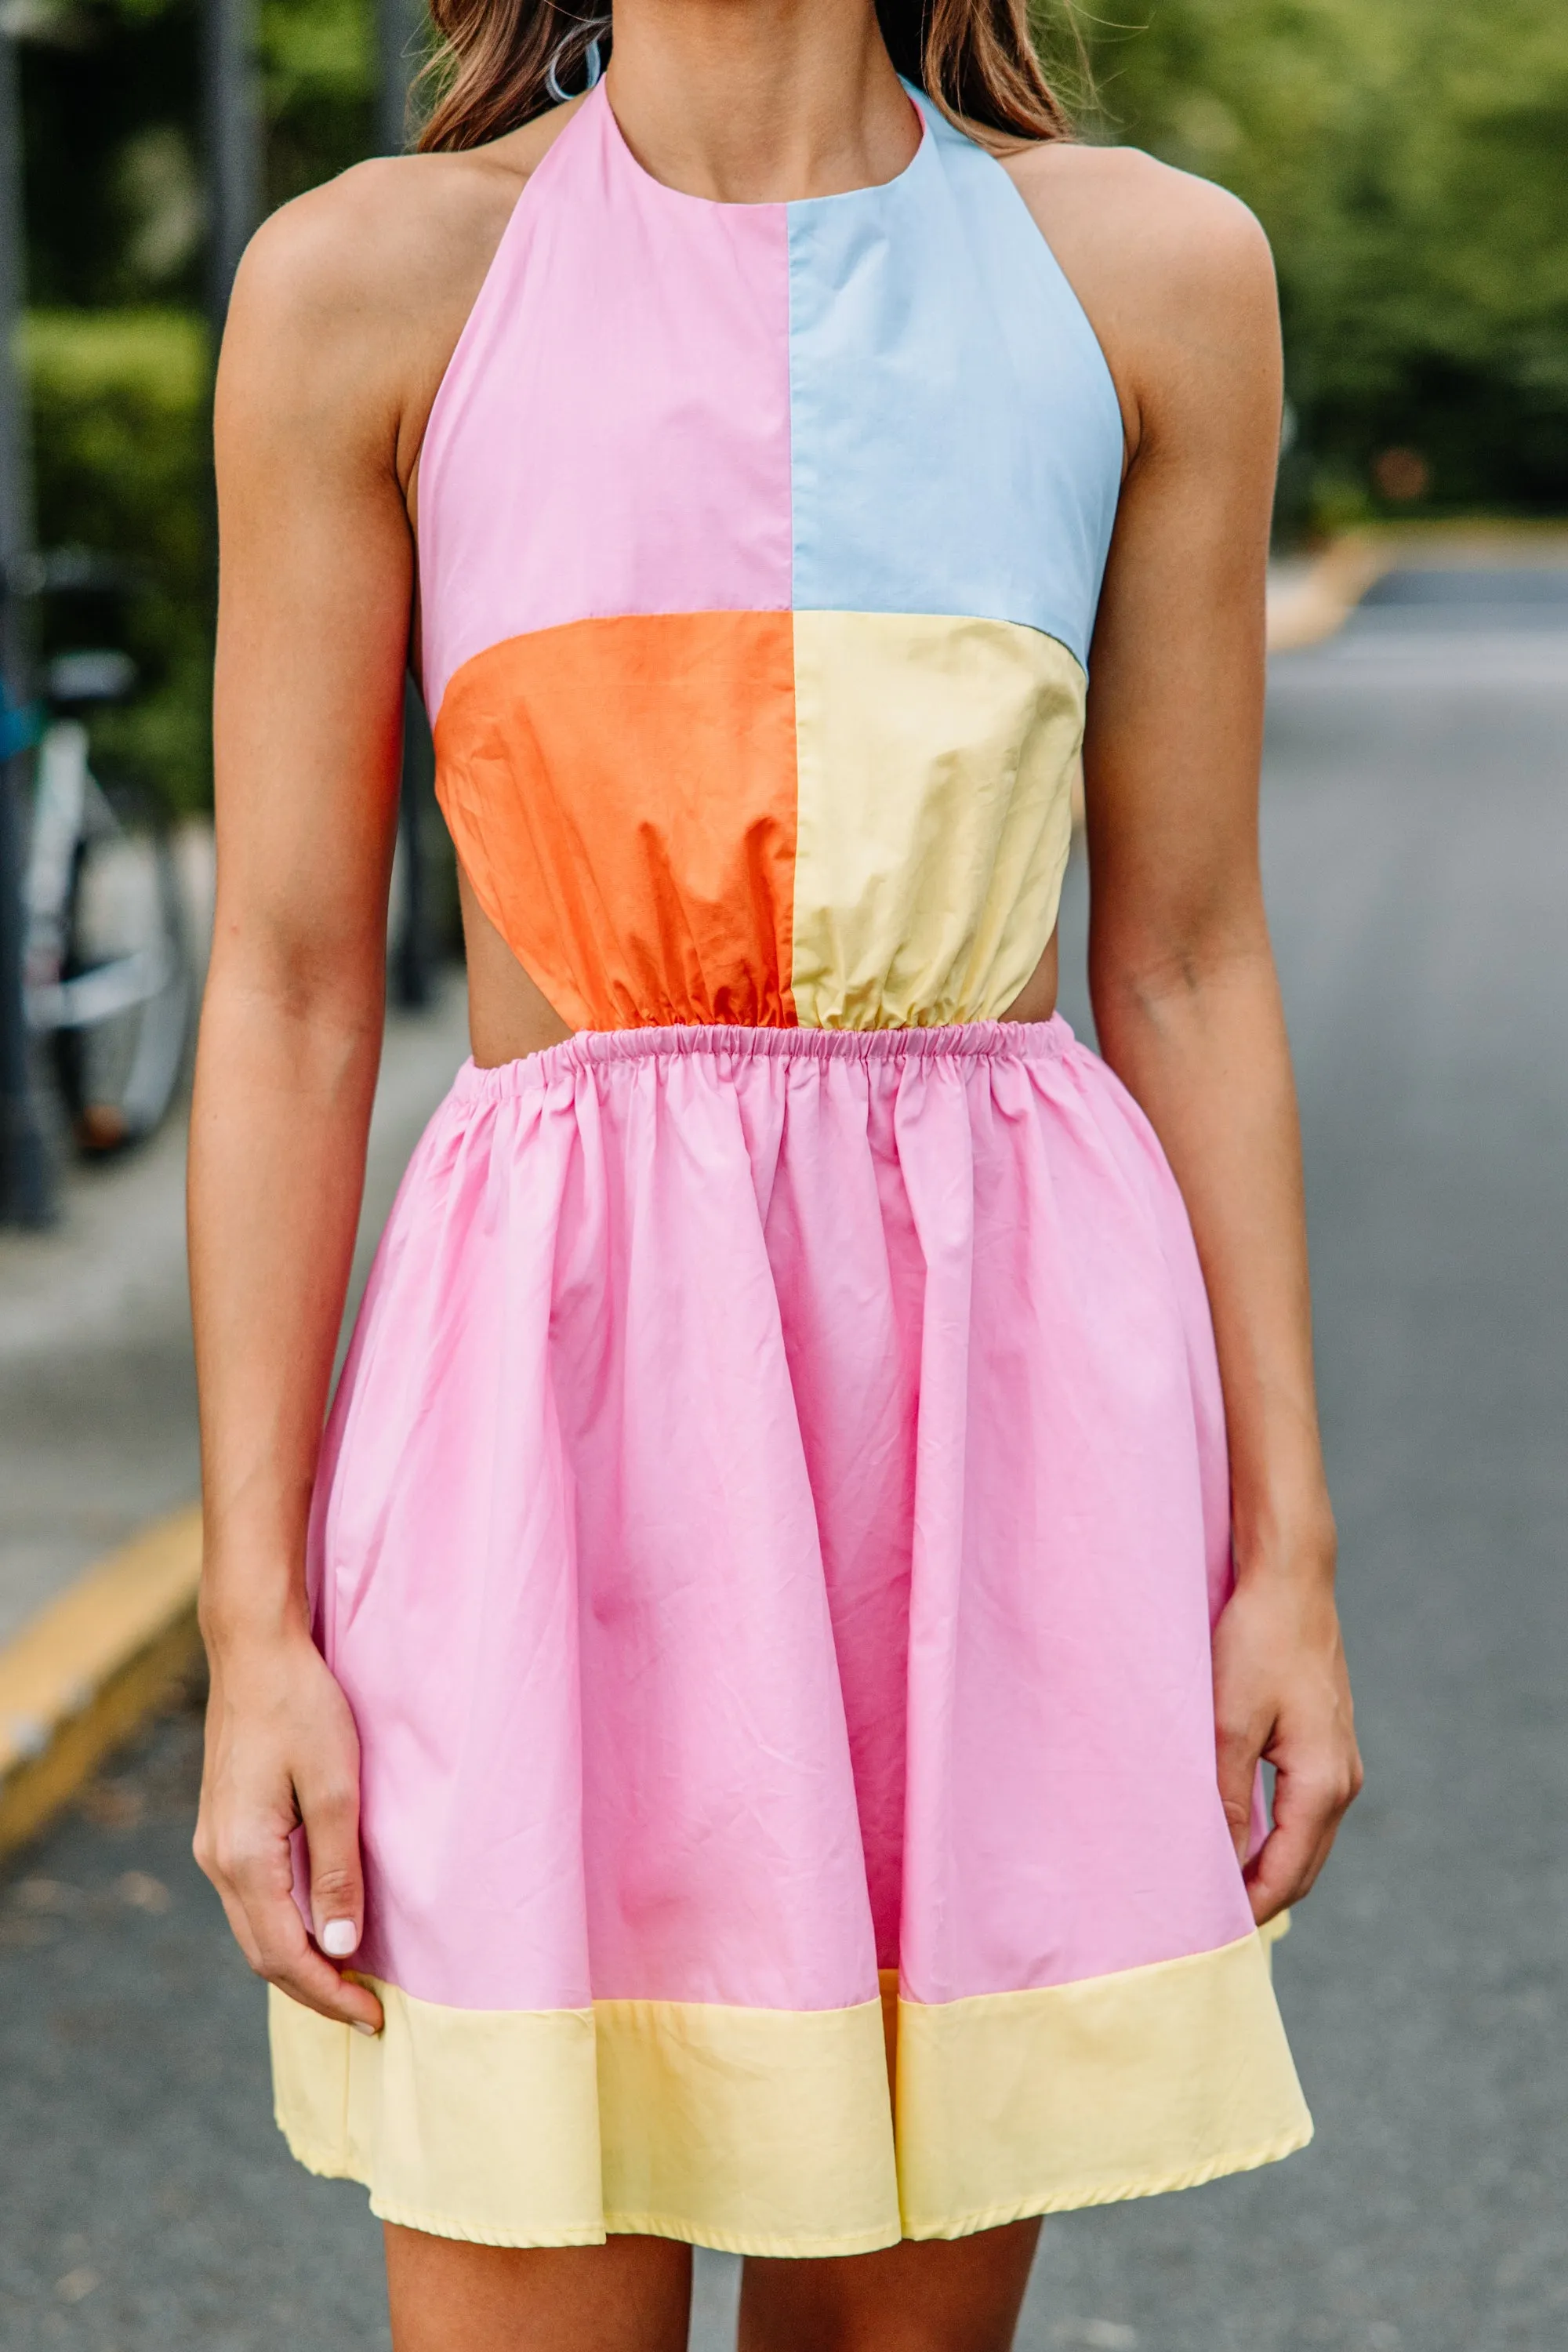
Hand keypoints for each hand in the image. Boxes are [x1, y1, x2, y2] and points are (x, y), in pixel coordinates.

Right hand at [194, 1617, 384, 2033]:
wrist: (254, 1651)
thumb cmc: (301, 1708)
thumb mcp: (335, 1788)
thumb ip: (338, 1869)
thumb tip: (342, 1945)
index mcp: (243, 1856)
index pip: (284, 1955)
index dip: (329, 1993)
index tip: (372, 2016)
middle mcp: (217, 1860)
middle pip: (262, 1954)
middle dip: (314, 1989)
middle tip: (367, 2010)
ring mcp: (214, 1844)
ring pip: (254, 1929)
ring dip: (298, 1962)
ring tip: (349, 1979)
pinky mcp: (223, 1827)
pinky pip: (251, 1900)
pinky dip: (284, 1928)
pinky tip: (318, 1927)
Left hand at [1212, 1556, 1362, 1924]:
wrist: (1291, 1580)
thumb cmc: (1256, 1642)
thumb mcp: (1229, 1721)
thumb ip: (1225, 1796)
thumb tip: (1220, 1863)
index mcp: (1323, 1782)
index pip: (1289, 1873)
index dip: (1250, 1909)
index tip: (1208, 1934)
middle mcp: (1343, 1779)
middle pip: (1305, 1866)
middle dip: (1262, 1899)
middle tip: (1208, 1924)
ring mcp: (1341, 1761)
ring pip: (1307, 1840)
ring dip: (1270, 1868)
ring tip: (1217, 1890)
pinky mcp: (1327, 1742)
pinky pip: (1306, 1811)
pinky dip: (1278, 1837)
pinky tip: (1240, 1839)